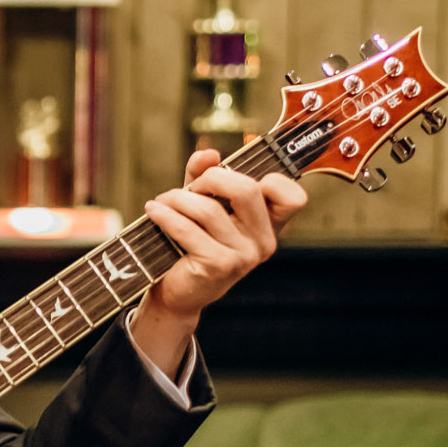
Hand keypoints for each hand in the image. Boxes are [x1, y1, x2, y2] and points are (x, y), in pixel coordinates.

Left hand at [132, 150, 306, 370]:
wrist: (177, 293)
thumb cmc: (191, 243)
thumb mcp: (202, 204)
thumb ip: (204, 175)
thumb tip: (208, 153)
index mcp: (269, 225)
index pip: (293, 198)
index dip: (272, 180)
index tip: (237, 177)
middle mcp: (264, 242)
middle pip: (246, 189)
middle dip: (210, 179)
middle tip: (190, 188)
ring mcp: (244, 257)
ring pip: (209, 209)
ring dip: (178, 199)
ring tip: (162, 203)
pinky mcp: (218, 266)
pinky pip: (188, 229)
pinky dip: (165, 215)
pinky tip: (154, 211)